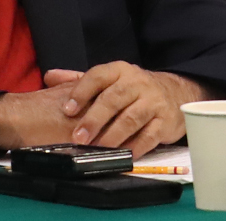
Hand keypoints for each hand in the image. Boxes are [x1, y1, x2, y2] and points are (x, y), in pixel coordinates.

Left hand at [0, 64, 209, 155]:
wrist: (176, 93)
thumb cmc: (134, 90)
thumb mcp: (110, 79)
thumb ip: (79, 80)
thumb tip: (49, 76)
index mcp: (120, 71)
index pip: (99, 75)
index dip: (82, 91)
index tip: (67, 109)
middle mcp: (138, 83)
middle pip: (114, 98)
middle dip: (95, 118)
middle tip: (78, 137)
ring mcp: (154, 102)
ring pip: (132, 118)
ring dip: (113, 135)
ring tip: (97, 149)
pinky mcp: (166, 121)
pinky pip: (150, 135)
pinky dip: (136, 146)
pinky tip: (124, 155)